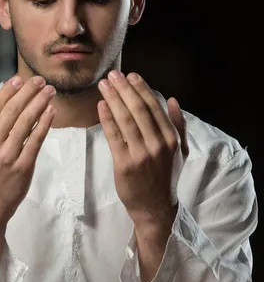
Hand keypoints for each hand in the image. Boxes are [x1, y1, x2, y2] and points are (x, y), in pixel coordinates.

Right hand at [0, 75, 55, 230]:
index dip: (7, 92)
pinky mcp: (23, 167)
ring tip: (49, 91)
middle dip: (27, 93)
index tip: (19, 79)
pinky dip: (44, 125)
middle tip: (39, 80)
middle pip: (12, 112)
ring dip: (39, 104)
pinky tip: (50, 112)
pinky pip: (36, 141)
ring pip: (26, 124)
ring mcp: (8, 157)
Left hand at [97, 71, 188, 225]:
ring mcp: (141, 155)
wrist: (154, 207)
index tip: (131, 76)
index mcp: (171, 139)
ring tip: (104, 85)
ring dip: (114, 99)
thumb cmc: (166, 177)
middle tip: (113, 75)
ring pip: (126, 120)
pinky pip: (114, 137)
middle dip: (125, 89)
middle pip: (139, 110)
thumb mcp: (180, 151)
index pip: (154, 107)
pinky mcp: (124, 164)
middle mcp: (158, 145)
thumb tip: (173, 100)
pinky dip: (107, 119)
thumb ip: (178, 125)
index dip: (142, 89)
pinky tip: (101, 106)